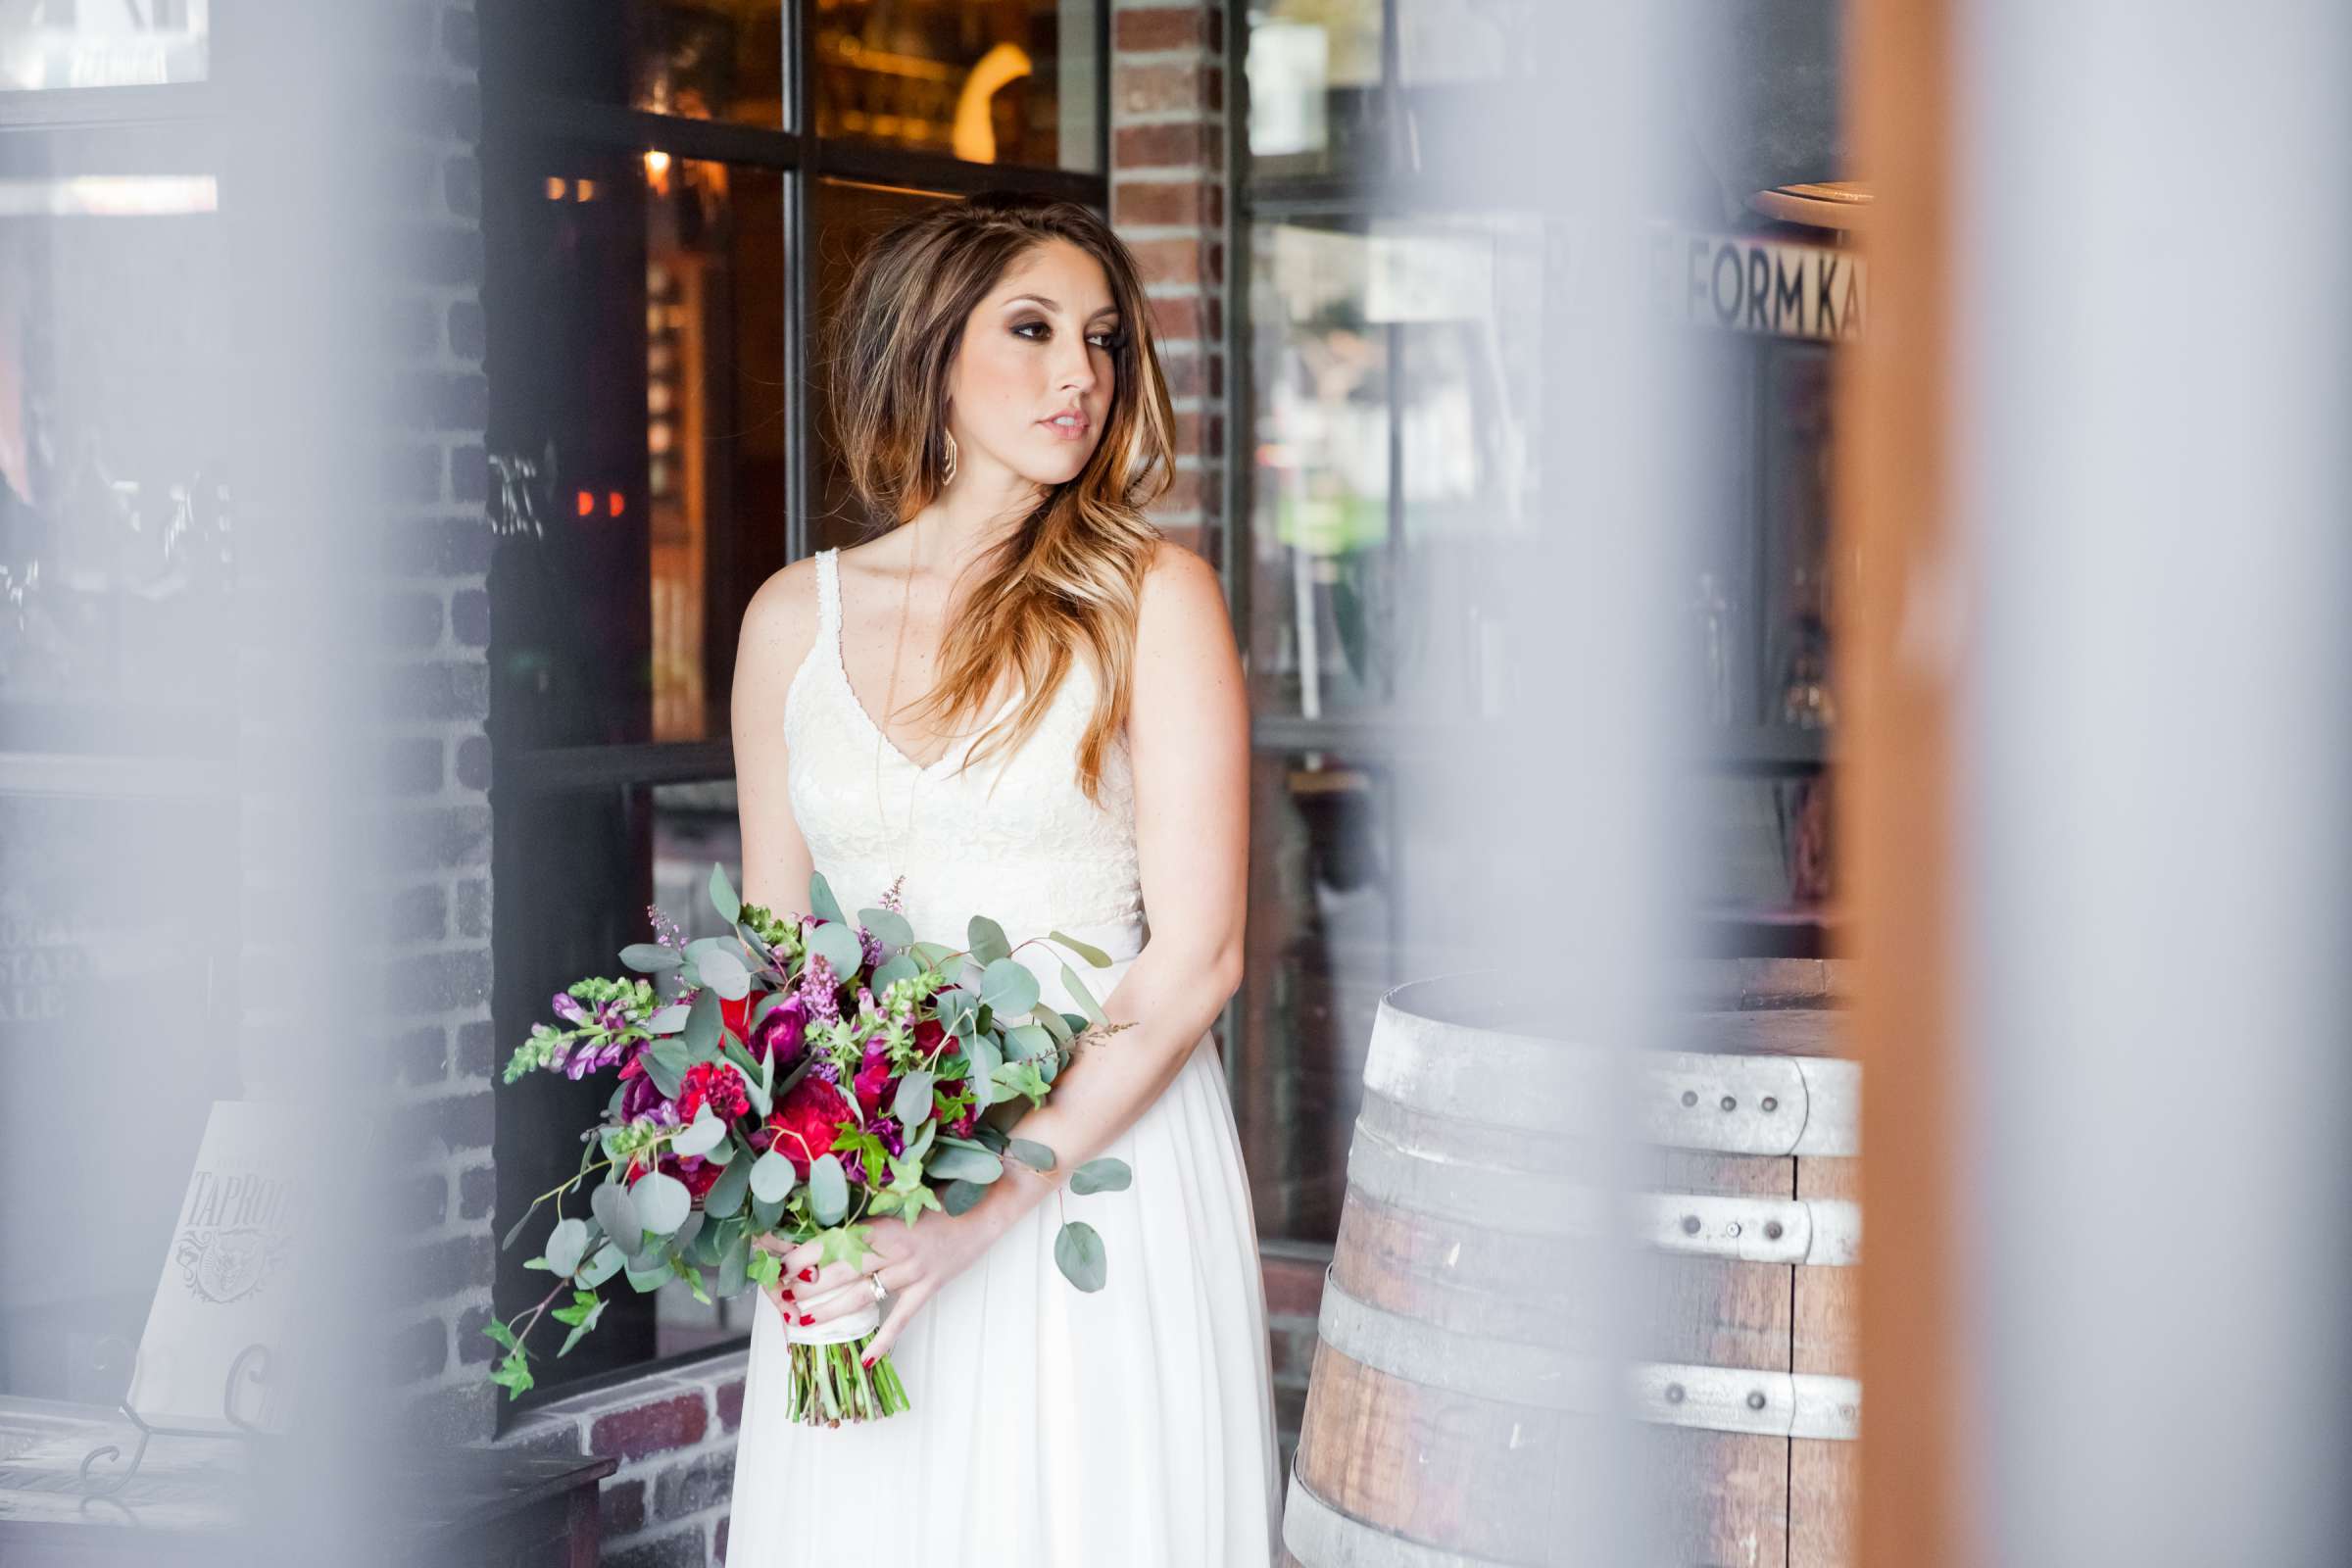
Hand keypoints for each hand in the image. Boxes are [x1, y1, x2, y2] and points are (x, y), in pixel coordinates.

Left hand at [753, 1202, 1009, 1361]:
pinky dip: (883, 1341)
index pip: (834, 1241)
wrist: (984, 1209)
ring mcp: (913, 1272)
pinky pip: (902, 1319)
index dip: (803, 1255)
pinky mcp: (929, 1289)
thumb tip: (826, 1217)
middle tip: (780, 1298)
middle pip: (841, 1272)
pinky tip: (863, 1360)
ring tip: (804, 1322)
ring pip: (863, 1296)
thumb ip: (868, 1210)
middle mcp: (895, 1249)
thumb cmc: (939, 1198)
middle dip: (808, 1286)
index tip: (778, 1264)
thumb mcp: (901, 1197)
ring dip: (831, 1311)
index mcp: (884, 1223)